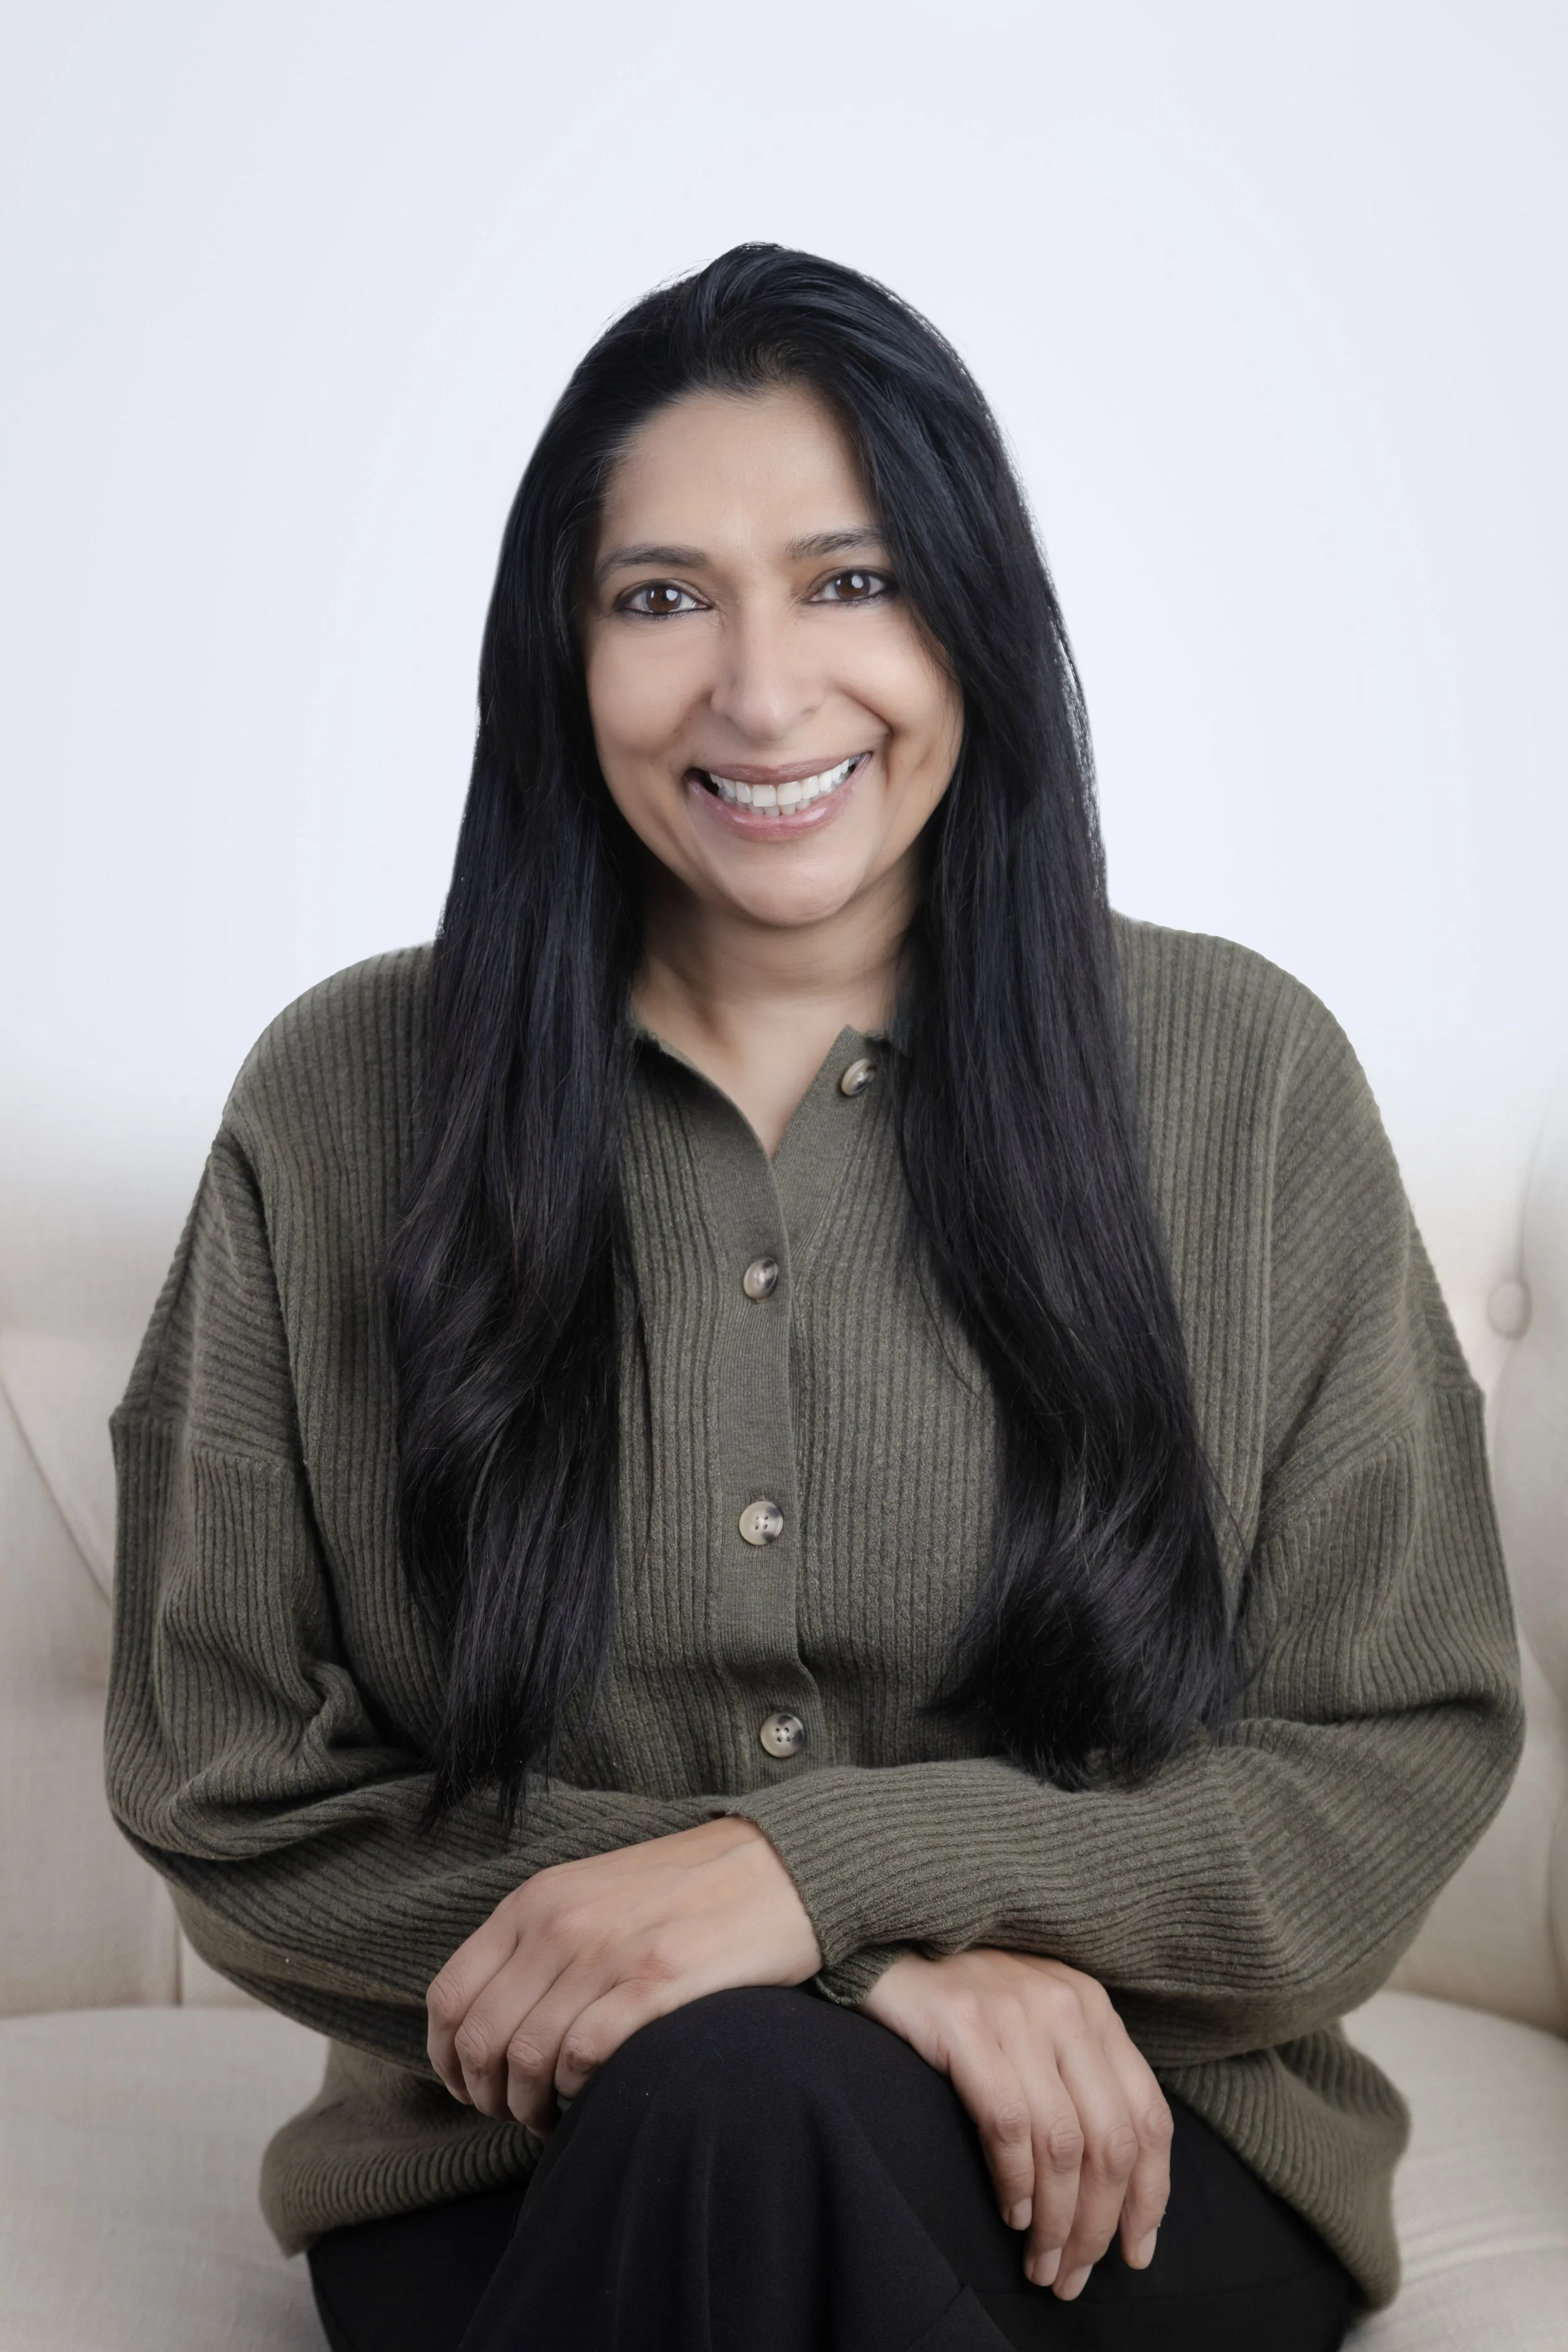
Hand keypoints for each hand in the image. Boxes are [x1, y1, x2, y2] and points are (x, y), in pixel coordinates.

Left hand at [426, 1817, 821, 2128]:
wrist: (778, 1865)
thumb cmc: (684, 1891)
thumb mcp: (592, 1893)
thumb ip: (538, 1942)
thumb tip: (486, 2019)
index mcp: (536, 1900)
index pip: (449, 1995)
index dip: (446, 2059)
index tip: (469, 2088)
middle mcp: (560, 1922)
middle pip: (480, 2038)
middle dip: (487, 2096)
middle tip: (515, 2113)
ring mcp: (608, 1951)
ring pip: (526, 2058)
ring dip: (529, 2107)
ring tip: (552, 2117)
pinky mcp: (658, 1982)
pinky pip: (584, 2058)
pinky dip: (577, 2094)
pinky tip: (594, 2097)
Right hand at [862, 1949, 1170, 2300]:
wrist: (885, 1942)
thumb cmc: (966, 2001)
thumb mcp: (1038, 2026)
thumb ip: (1078, 2081)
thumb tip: (1115, 2186)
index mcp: (1094, 2008)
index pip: (1148, 2116)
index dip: (1150, 2195)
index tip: (1136, 2251)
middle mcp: (1067, 2006)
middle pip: (1109, 2141)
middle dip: (1098, 2225)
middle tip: (1075, 2277)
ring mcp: (1017, 2012)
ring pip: (1062, 2144)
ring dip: (1057, 2221)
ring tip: (1041, 2263)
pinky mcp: (965, 2024)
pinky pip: (1008, 2124)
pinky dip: (1015, 2181)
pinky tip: (1011, 2212)